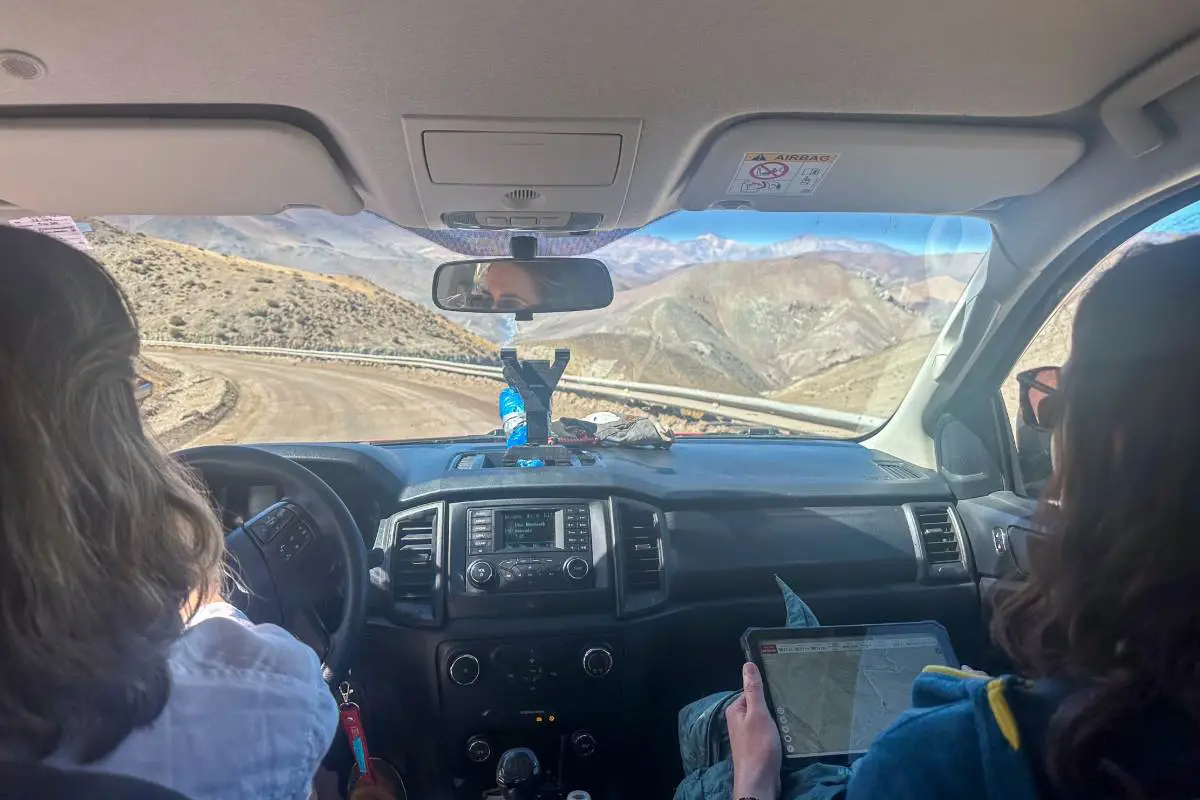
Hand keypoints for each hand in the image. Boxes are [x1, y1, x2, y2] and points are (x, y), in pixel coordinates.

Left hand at [726, 662, 781, 799]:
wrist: (759, 781)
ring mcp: (747, 736)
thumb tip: (747, 665)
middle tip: (788, 710)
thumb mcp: (758, 713)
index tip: (781, 694)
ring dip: (777, 722)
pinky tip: (786, 736)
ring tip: (788, 723)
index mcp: (735, 710)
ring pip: (765, 721)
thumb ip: (754, 690)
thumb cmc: (758, 746)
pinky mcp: (757, 747)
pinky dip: (777, 733)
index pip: (752, 692)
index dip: (766, 693)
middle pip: (759, 706)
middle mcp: (738, 721)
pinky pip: (768, 733)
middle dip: (773, 708)